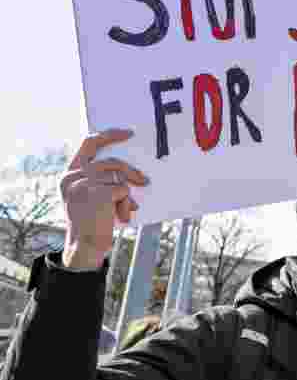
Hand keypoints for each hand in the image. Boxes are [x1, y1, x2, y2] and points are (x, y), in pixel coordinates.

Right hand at [60, 129, 148, 268]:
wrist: (85, 246)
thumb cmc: (93, 221)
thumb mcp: (90, 195)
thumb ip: (100, 178)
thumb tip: (129, 169)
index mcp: (70, 174)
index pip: (89, 144)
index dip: (110, 135)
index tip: (128, 133)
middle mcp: (73, 176)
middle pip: (112, 162)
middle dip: (131, 172)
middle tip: (144, 181)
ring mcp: (83, 184)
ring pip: (119, 177)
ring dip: (127, 194)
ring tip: (126, 209)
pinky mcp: (97, 192)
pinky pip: (123, 190)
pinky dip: (127, 203)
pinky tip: (122, 215)